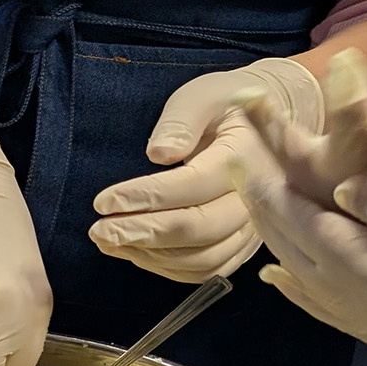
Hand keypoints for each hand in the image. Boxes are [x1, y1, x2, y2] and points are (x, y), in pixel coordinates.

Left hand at [89, 57, 320, 281]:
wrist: (268, 125)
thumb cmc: (225, 106)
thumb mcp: (203, 96)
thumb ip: (181, 121)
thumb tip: (160, 153)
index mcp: (245, 156)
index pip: (194, 185)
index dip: (146, 196)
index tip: (103, 202)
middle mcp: (255, 199)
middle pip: (200, 228)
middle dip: (143, 234)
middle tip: (98, 231)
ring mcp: (252, 227)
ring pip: (203, 257)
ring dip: (150, 255)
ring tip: (108, 241)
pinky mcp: (241, 244)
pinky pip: (207, 269)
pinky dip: (168, 267)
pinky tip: (134, 251)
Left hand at [233, 75, 366, 364]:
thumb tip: (341, 189)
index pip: (310, 229)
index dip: (275, 194)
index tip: (246, 161)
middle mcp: (366, 308)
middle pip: (296, 255)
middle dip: (266, 212)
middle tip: (239, 173)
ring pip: (303, 282)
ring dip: (277, 243)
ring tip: (256, 207)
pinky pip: (323, 310)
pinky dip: (296, 288)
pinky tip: (279, 274)